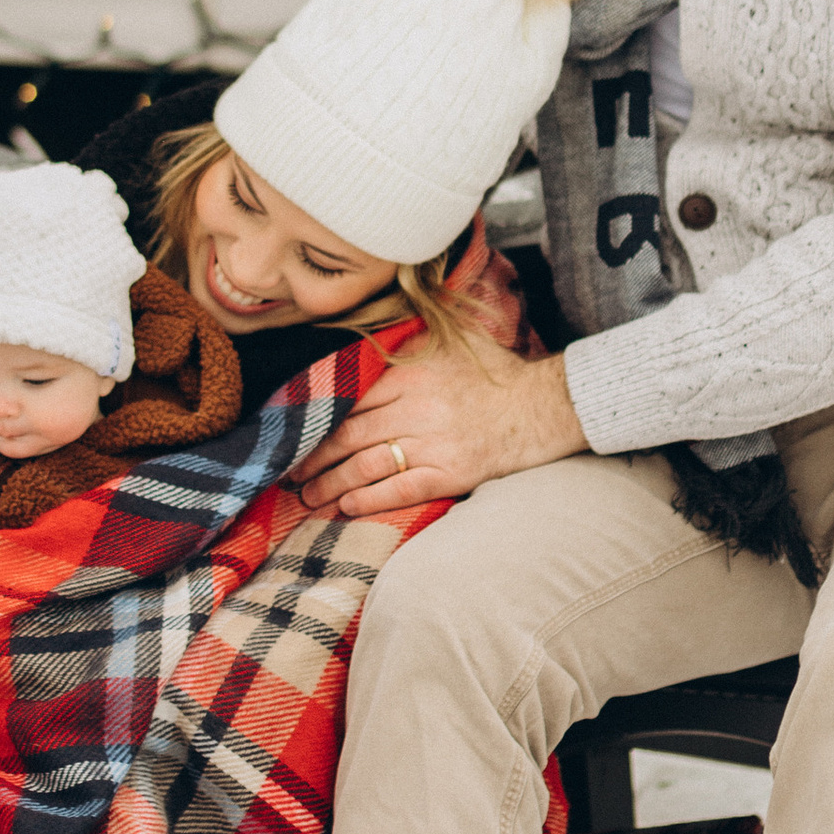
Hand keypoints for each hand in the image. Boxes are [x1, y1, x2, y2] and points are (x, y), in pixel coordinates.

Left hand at [298, 342, 586, 519]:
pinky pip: (398, 489)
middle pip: (350, 436)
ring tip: (308, 497)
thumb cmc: (497, 372)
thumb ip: (412, 335)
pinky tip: (345, 508)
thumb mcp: (454, 340)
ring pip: (367, 466)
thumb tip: (370, 326)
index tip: (295, 433)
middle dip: (314, 458)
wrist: (544, 407)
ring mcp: (434, 443)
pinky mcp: (450, 473)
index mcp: (412, 373)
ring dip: (331, 485)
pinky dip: (367, 501)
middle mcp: (417, 407)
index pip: (351, 400)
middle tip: (290, 471)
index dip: (318, 421)